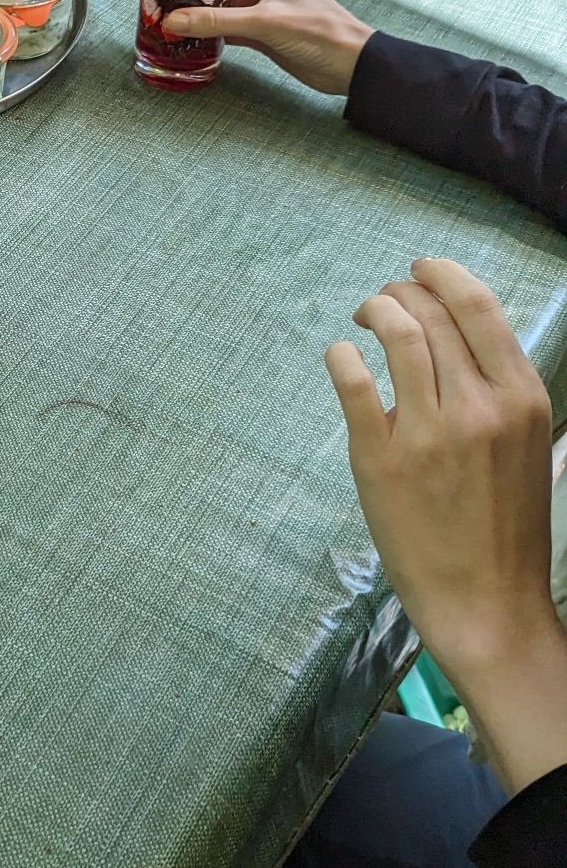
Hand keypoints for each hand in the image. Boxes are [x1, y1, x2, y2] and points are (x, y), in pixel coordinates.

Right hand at [160, 0, 373, 95]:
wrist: (348, 64)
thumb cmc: (319, 29)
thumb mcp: (265, 22)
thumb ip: (217, 21)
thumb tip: (172, 20)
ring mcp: (262, 7)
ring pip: (222, 0)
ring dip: (198, 4)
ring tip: (165, 5)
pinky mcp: (261, 32)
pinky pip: (228, 26)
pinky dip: (209, 30)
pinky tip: (187, 33)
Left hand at [328, 259, 557, 661]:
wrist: (485, 599)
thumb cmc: (504, 523)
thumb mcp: (525, 445)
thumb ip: (498, 392)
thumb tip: (459, 338)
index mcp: (523, 399)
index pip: (479, 307)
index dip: (443, 274)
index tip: (419, 268)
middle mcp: (480, 408)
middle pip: (432, 313)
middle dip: (401, 292)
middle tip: (383, 300)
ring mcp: (430, 433)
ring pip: (396, 335)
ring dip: (372, 310)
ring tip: (362, 317)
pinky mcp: (381, 458)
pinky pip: (354, 381)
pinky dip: (342, 354)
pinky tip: (341, 355)